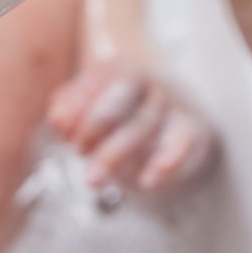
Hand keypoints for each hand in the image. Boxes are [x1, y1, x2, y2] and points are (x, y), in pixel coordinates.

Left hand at [47, 61, 215, 191]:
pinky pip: (183, 142)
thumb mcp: (90, 111)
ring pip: (144, 124)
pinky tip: (148, 181)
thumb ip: (70, 111)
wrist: (173, 131)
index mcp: (120, 70)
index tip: (64, 133)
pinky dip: (167, 161)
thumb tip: (57, 120)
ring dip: (116, 153)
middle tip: (78, 152)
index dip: (79, 104)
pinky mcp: (194, 131)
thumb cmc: (120, 120)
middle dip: (96, 125)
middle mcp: (149, 83)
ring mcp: (172, 106)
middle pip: (121, 97)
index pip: (100, 78)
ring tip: (93, 180)